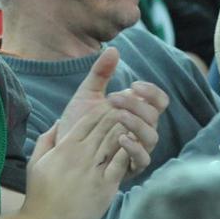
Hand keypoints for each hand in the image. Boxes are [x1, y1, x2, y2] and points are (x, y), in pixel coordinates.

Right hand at [23, 103, 131, 218]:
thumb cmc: (39, 195)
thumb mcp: (35, 162)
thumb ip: (46, 140)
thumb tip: (58, 123)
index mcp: (64, 147)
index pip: (87, 119)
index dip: (101, 108)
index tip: (112, 101)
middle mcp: (80, 154)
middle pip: (104, 126)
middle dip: (118, 112)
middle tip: (131, 103)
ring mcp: (94, 170)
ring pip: (114, 140)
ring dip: (127, 127)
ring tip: (138, 117)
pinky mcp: (105, 186)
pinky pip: (120, 162)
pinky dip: (129, 150)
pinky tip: (137, 142)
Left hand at [57, 48, 167, 178]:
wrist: (61, 150)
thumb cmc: (77, 124)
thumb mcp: (87, 95)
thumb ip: (100, 73)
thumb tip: (113, 49)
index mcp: (136, 113)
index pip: (158, 101)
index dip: (151, 92)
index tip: (133, 85)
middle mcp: (140, 131)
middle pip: (154, 116)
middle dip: (136, 105)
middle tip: (113, 98)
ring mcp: (136, 150)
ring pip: (152, 137)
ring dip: (137, 124)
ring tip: (117, 115)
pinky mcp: (128, 169)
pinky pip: (142, 160)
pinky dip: (134, 149)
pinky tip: (120, 137)